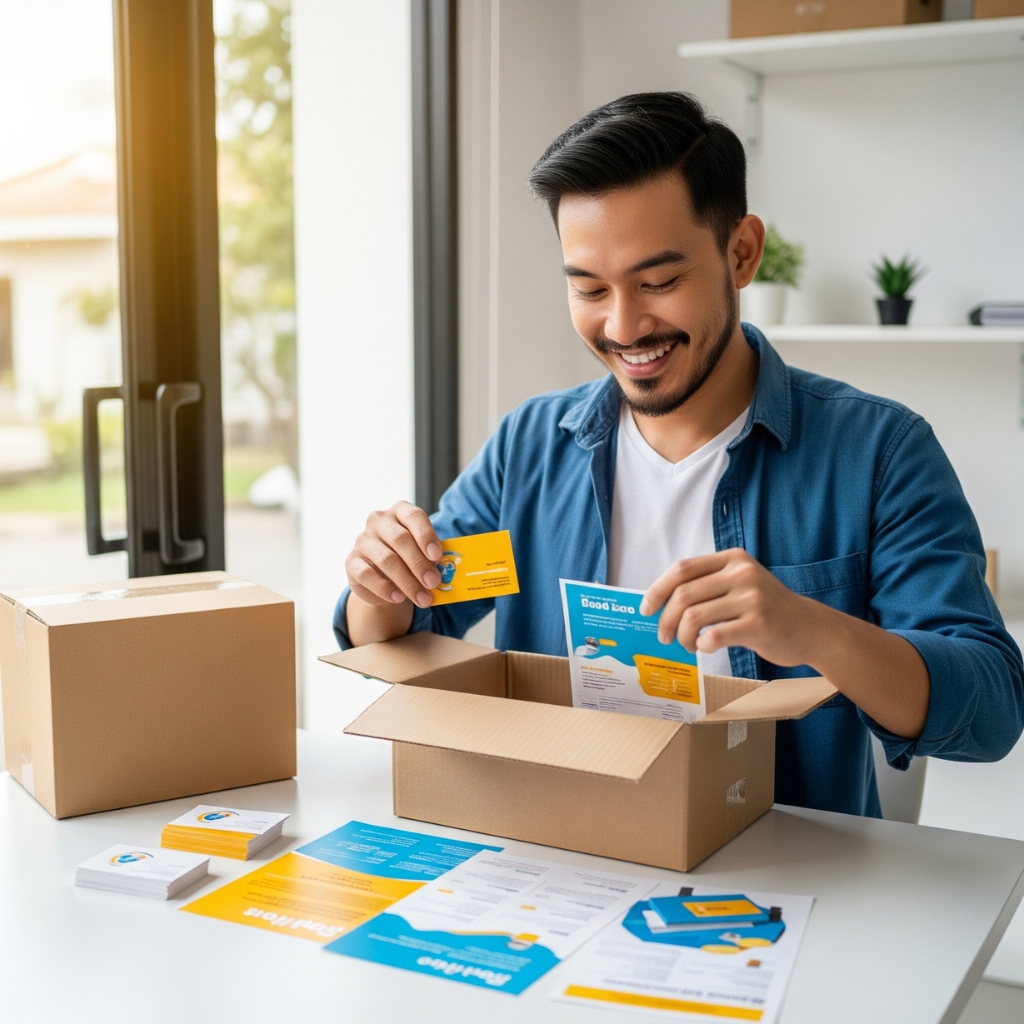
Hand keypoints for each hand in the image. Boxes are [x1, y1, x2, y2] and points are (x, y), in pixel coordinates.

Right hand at [346, 501, 442, 609]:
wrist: (382, 577)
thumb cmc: (408, 559)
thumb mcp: (422, 553)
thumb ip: (432, 557)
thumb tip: (445, 572)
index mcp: (400, 511)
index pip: (414, 516)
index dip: (426, 535)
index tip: (437, 556)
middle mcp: (379, 521)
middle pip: (400, 539)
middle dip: (419, 563)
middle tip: (433, 582)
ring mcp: (363, 540)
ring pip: (386, 559)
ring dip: (407, 581)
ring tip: (422, 598)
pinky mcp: (351, 561)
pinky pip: (367, 574)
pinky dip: (385, 588)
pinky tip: (399, 598)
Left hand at [640, 549, 814, 667]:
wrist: (811, 629)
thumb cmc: (768, 610)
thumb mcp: (742, 583)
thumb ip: (709, 585)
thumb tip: (661, 602)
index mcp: (733, 559)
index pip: (682, 569)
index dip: (657, 589)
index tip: (646, 608)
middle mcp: (742, 573)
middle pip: (683, 594)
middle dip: (666, 619)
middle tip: (665, 636)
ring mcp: (752, 598)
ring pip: (694, 616)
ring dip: (683, 636)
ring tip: (688, 644)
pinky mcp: (759, 624)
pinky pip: (714, 635)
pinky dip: (702, 645)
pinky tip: (706, 647)